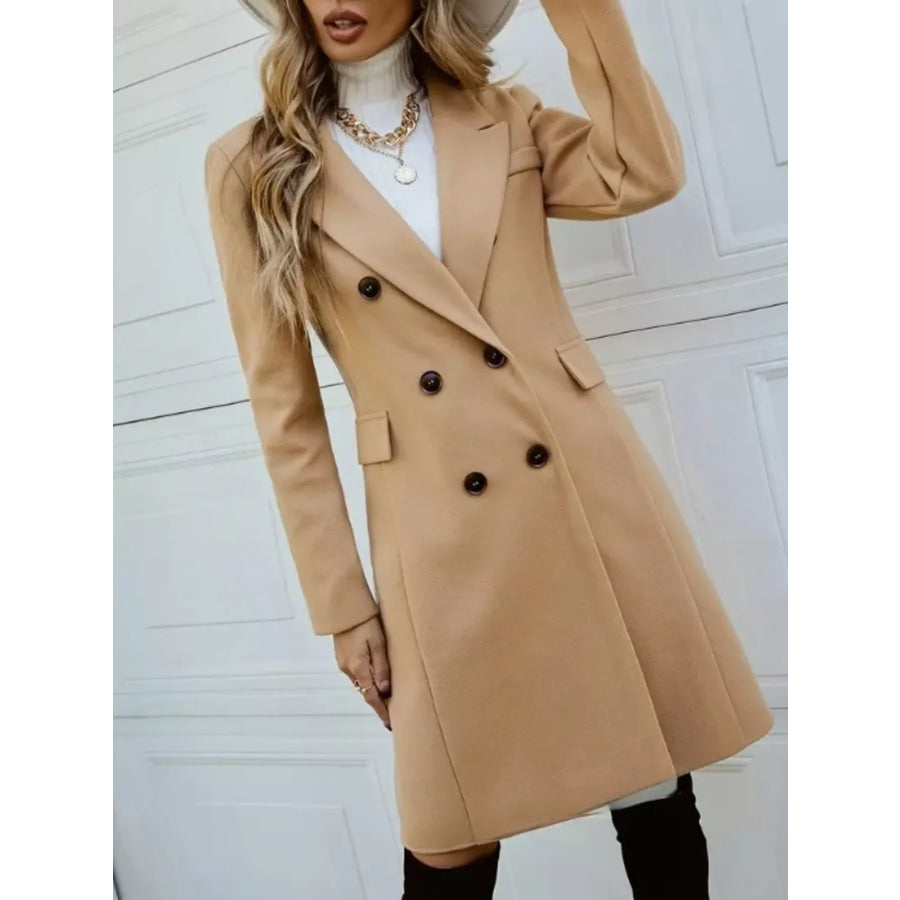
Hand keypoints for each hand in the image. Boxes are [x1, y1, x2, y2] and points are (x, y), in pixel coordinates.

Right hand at [333, 615, 391, 729]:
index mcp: (358, 668)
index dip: (382, 711)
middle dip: (378, 705)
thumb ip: (382, 667)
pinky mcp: (343, 657)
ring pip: (361, 684)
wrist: (345, 608)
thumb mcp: (378, 643)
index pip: (372, 697)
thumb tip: (385, 690)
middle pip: (366, 693)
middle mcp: (349, 669)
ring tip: (386, 701)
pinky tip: (374, 681)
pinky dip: (366, 682)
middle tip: (390, 716)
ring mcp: (344, 663)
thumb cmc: (364, 621)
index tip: (390, 723)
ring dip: (372, 693)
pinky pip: (356, 675)